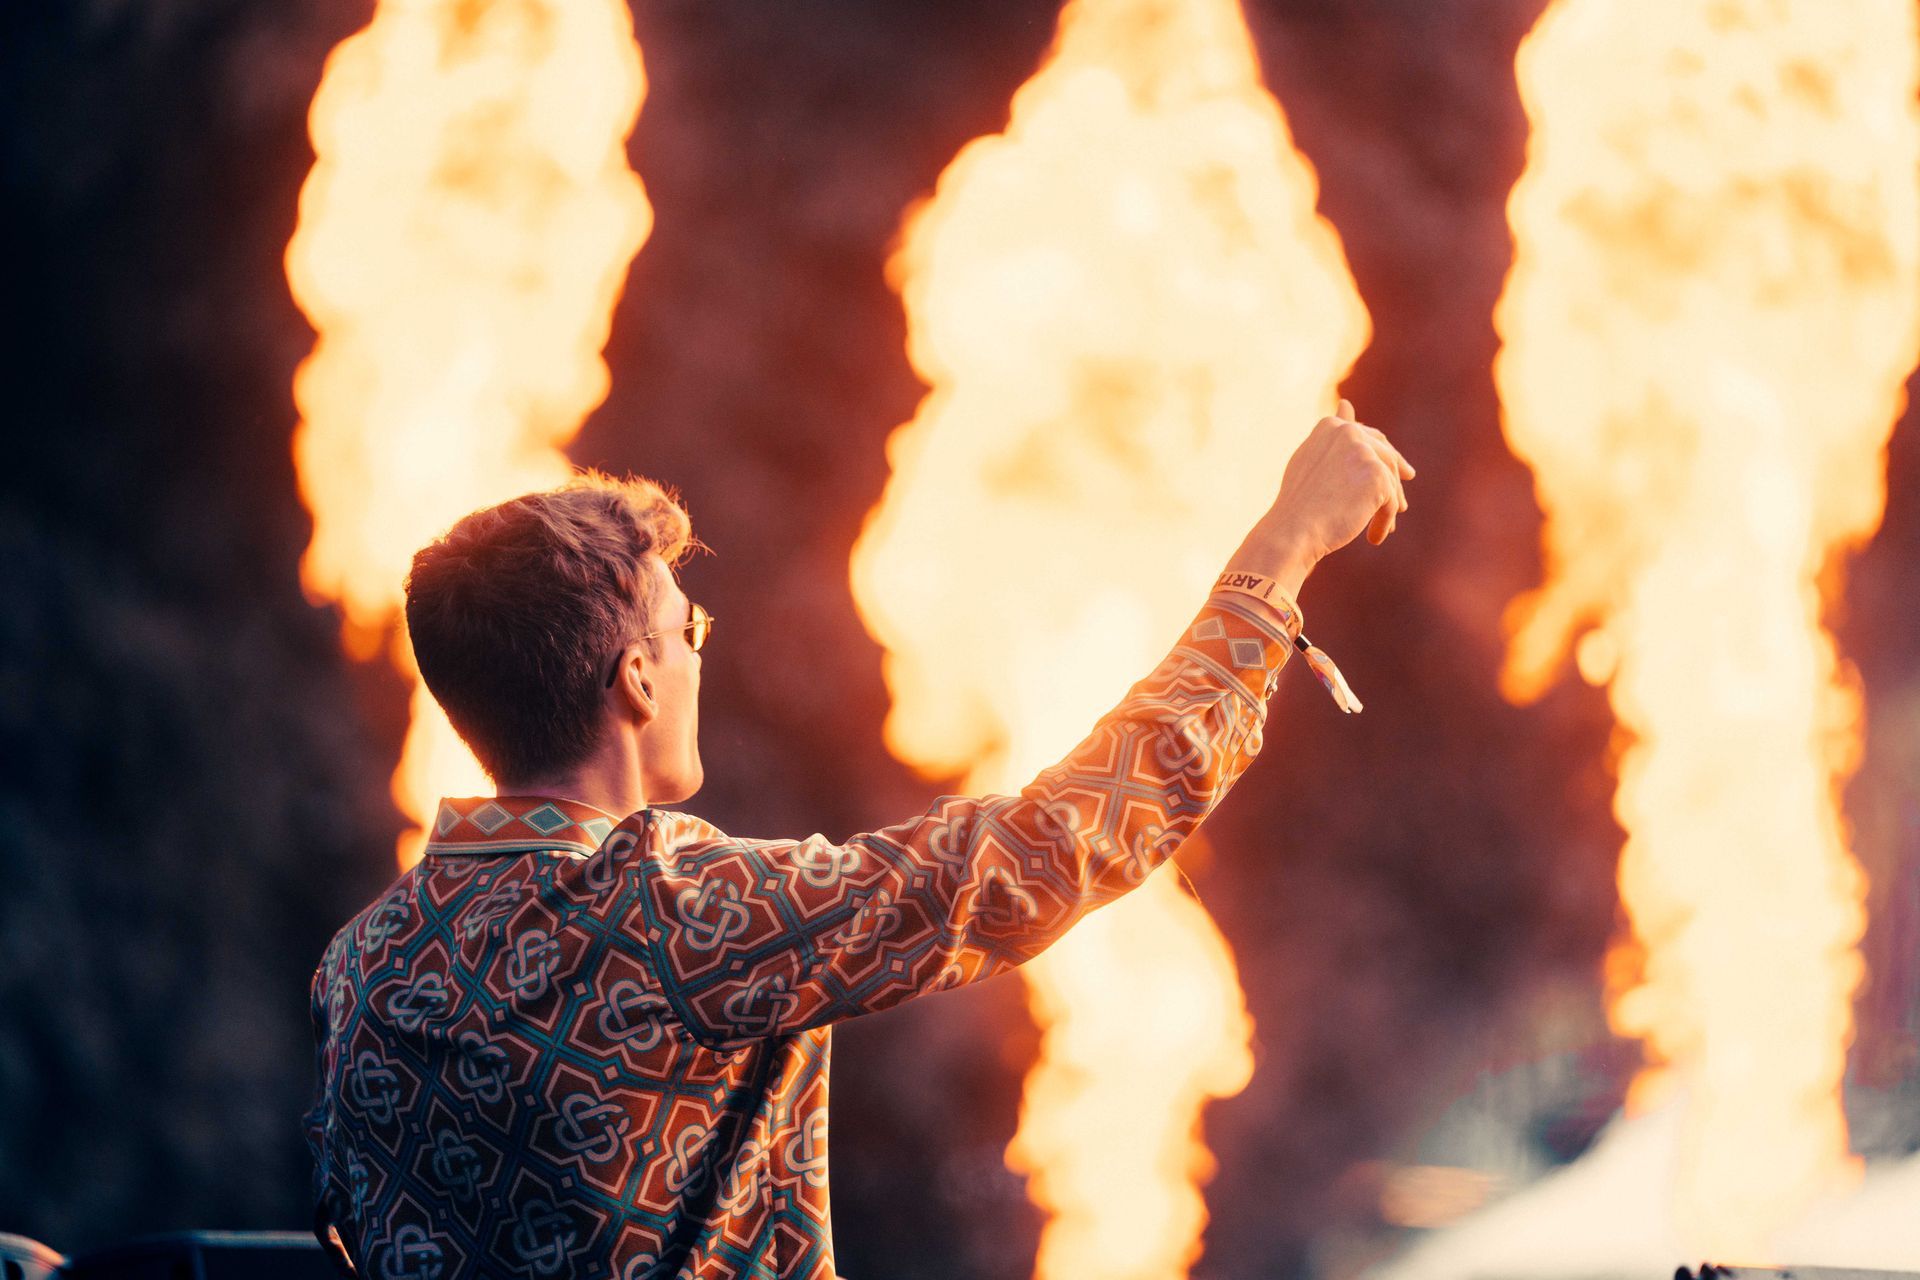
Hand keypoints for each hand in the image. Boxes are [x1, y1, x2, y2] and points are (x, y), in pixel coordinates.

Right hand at [1224, 399, 1414, 597]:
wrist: (1293, 531)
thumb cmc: (1298, 504)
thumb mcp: (1313, 461)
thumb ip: (1333, 437)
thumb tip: (1346, 403)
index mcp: (1329, 426)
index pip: (1367, 436)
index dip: (1381, 456)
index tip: (1394, 470)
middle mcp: (1347, 432)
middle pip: (1385, 457)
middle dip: (1395, 481)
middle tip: (1403, 505)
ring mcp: (1363, 452)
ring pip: (1390, 481)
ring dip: (1387, 507)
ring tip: (1383, 528)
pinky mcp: (1377, 476)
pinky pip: (1391, 502)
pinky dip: (1384, 521)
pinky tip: (1374, 538)